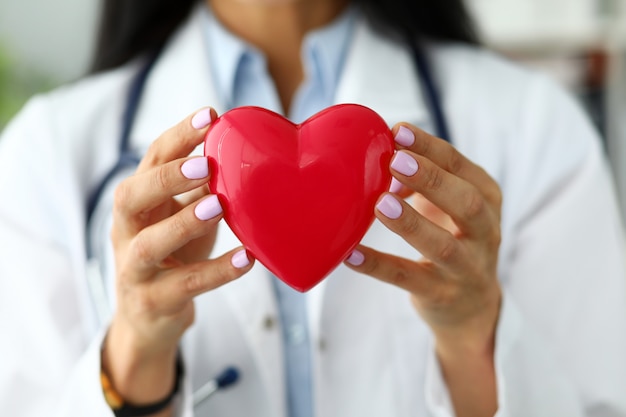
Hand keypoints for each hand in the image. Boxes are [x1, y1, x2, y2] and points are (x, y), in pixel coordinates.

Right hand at [104, 108, 253, 405]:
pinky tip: (247, 259)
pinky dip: (217, 271)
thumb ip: (202, 189)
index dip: (177, 137)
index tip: (210, 115)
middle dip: (168, 177)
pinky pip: (184, 286)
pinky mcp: (151, 301)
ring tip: (219, 205)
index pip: (150, 160)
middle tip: (207, 164)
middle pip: (131, 196)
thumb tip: (238, 152)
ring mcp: (133, 268)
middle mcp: (126, 231)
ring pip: (149, 244)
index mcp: (137, 202)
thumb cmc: (173, 257)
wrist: (148, 318)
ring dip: (184, 222)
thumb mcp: (183, 217)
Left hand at [345, 124, 501, 415]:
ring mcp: (467, 268)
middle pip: (467, 203)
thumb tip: (384, 157)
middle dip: (432, 180)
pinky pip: (407, 280)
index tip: (399, 131)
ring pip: (443, 246)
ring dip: (411, 223)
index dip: (431, 148)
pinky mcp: (442, 296)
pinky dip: (378, 266)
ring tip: (380, 204)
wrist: (472, 306)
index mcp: (487, 200)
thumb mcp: (449, 206)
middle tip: (395, 161)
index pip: (462, 168)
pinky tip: (350, 254)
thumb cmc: (454, 238)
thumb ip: (424, 180)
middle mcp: (485, 233)